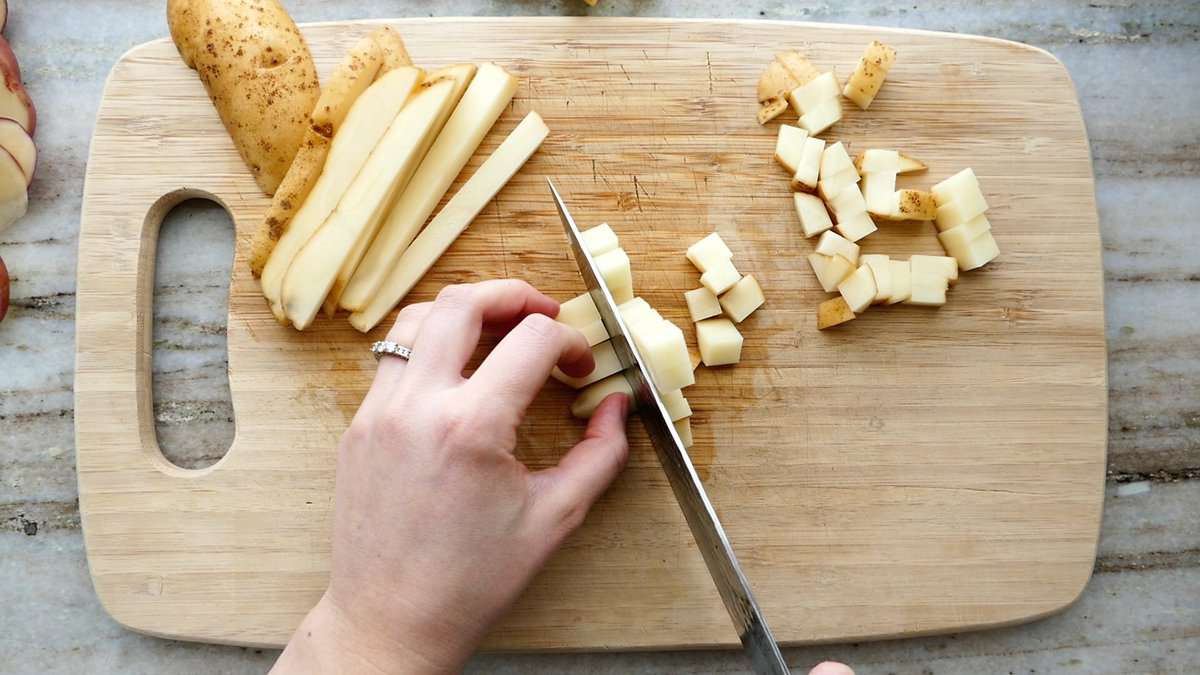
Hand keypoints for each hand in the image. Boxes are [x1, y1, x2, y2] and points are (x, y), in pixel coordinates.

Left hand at [272, 280, 631, 674]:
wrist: (391, 620)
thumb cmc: (472, 580)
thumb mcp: (556, 518)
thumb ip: (600, 454)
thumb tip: (617, 406)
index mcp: (472, 427)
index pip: (532, 339)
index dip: (571, 342)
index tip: (580, 368)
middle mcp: (417, 406)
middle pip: (464, 302)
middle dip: (514, 294)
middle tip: (543, 311)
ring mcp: (378, 412)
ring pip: (416, 318)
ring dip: (464, 312)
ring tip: (497, 331)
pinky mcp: (358, 426)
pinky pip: (391, 358)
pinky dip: (429, 346)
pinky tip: (457, 373)